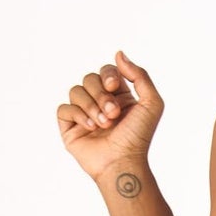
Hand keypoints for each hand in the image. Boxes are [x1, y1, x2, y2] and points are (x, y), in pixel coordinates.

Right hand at [56, 50, 163, 181]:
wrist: (124, 162)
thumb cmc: (139, 137)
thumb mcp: (152, 103)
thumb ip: (140, 75)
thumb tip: (119, 53)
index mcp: (118, 95)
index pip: (106, 70)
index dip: (108, 74)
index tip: (115, 87)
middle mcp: (100, 102)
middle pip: (89, 78)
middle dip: (101, 95)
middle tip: (112, 114)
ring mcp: (84, 114)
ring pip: (76, 90)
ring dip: (91, 106)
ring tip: (103, 124)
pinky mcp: (70, 127)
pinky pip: (64, 108)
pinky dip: (78, 115)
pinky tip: (91, 128)